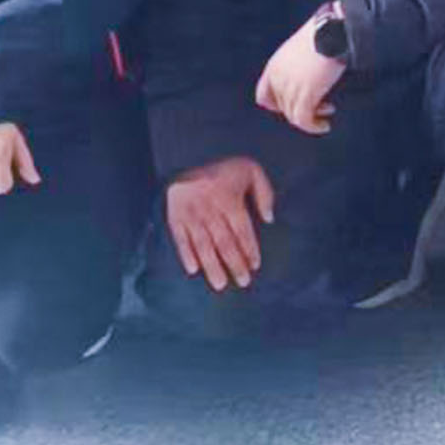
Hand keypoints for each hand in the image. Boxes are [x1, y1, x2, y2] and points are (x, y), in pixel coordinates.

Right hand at [164, 155, 276, 291]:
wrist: (187, 159)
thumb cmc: (224, 171)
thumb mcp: (250, 171)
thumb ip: (264, 193)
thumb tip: (269, 219)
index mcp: (228, 197)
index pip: (241, 229)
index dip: (249, 249)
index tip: (255, 266)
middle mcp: (209, 208)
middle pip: (224, 241)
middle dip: (234, 263)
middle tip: (243, 282)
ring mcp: (191, 213)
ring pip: (203, 244)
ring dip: (212, 265)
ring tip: (220, 284)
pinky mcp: (175, 217)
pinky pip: (180, 239)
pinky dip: (186, 255)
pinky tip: (193, 270)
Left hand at [256, 7, 350, 134]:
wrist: (333, 31)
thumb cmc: (324, 34)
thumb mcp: (302, 48)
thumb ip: (298, 64)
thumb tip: (311, 75)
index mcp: (274, 66)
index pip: (264, 96)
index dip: (278, 105)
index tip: (296, 105)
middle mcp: (278, 79)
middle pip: (283, 108)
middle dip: (302, 110)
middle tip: (321, 107)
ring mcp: (290, 88)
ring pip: (294, 116)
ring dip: (310, 119)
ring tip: (326, 114)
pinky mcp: (306, 95)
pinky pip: (304, 120)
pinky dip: (314, 126)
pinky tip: (324, 124)